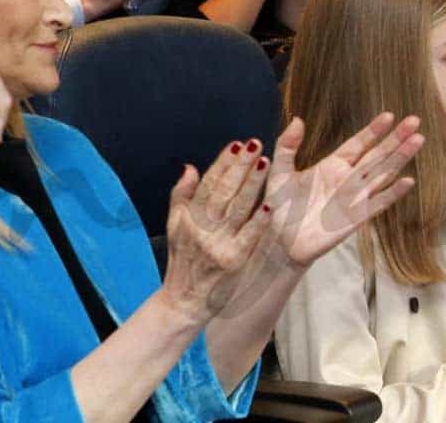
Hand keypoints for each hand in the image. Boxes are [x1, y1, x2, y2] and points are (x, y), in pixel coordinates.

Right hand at [160, 138, 273, 323]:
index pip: (207, 184)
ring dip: (252, 184)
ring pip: (237, 208)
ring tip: (265, 162)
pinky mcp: (233, 260)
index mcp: (188, 217)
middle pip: (223, 191)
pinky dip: (258, 221)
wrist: (184, 301)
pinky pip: (248, 236)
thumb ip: (181, 195)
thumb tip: (190, 166)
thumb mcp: (175, 226)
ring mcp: (218, 244)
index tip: (236, 144)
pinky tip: (270, 205)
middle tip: (255, 143)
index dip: (222, 163)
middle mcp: (201, 228)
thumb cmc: (183, 260)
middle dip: (240, 166)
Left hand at [263, 115, 422, 270]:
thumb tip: (298, 119)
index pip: (358, 143)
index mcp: (332, 165)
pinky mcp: (358, 217)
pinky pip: (379, 202)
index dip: (373, 130)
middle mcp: (348, 179)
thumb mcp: (279, 173)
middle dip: (396, 138)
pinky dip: (393, 192)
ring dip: (401, 157)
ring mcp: (355, 197)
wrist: (280, 242)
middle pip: (378, 154)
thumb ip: (287, 146)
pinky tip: (408, 180)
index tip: (389, 115)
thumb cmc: (280, 208)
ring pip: (383, 173)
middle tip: (415, 121)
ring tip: (419, 140)